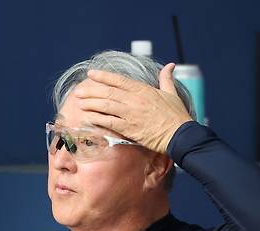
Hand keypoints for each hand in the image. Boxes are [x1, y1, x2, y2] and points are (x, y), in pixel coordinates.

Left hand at [72, 63, 192, 153]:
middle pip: (108, 92)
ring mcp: (131, 114)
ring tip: (79, 103)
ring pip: (106, 106)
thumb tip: (170, 65)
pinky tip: (88, 117)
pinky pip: (109, 122)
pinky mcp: (129, 129)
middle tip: (79, 91)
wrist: (180, 135)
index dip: (103, 76)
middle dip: (91, 91)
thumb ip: (166, 79)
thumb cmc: (177, 115)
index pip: (119, 80)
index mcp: (143, 90)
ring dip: (91, 104)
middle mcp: (135, 100)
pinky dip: (97, 119)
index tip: (91, 74)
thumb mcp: (172, 93)